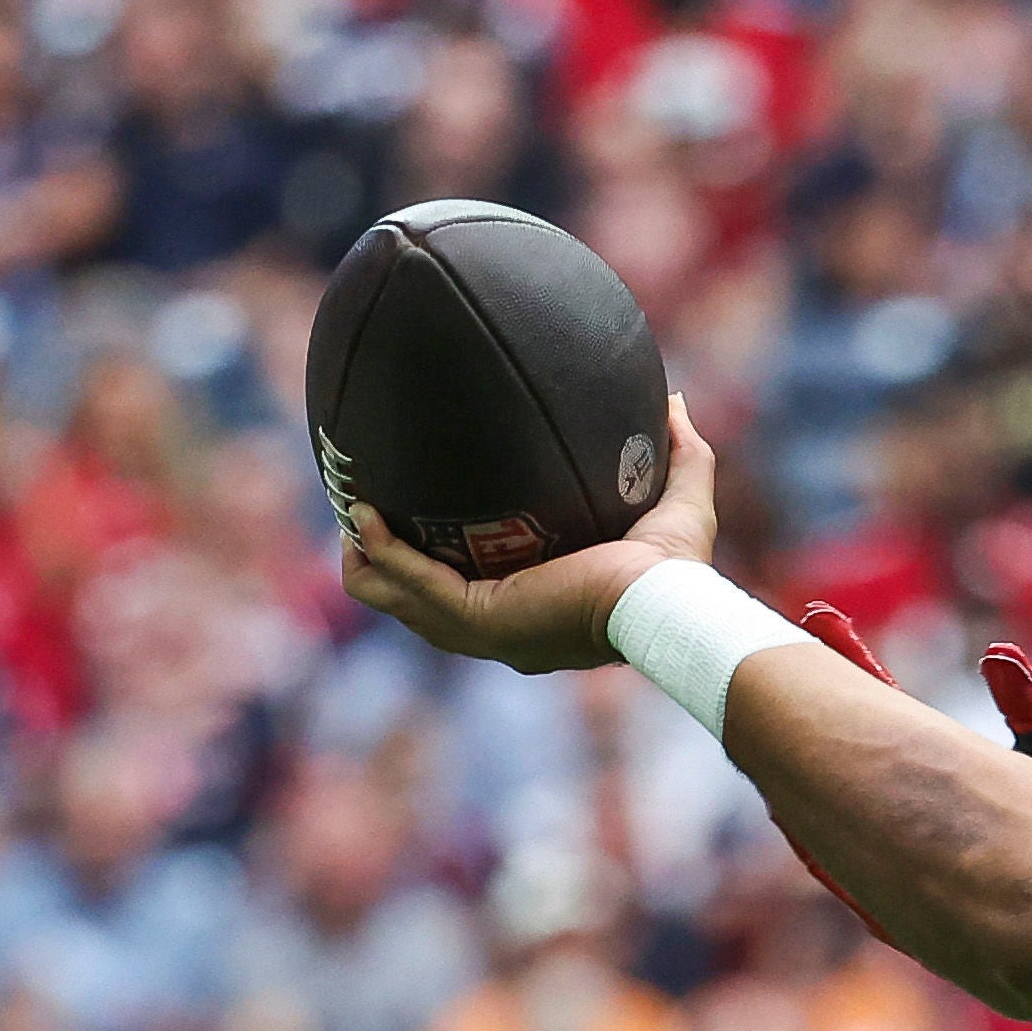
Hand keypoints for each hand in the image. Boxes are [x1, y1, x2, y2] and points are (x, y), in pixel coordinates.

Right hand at [342, 394, 719, 673]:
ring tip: (353, 510)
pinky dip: (384, 548)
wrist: (667, 605)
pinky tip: (367, 511)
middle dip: (380, 562)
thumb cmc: (678, 572)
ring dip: (367, 556)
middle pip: (414, 604)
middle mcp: (499, 632)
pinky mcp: (477, 618)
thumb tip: (672, 397)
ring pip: (394, 598)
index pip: (466, 598)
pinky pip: (409, 580)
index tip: (413, 521)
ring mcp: (481, 632)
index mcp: (530, 614)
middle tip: (365, 513)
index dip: (432, 567)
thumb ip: (678, 451)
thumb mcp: (677, 503)